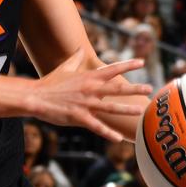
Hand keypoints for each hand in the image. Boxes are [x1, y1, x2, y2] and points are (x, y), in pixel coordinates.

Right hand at [32, 55, 151, 138]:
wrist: (36, 97)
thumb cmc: (50, 82)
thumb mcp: (64, 67)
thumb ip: (75, 58)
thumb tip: (80, 47)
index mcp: (88, 77)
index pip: (112, 69)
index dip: (128, 65)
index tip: (142, 62)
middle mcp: (90, 89)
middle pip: (117, 88)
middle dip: (134, 88)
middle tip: (149, 88)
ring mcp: (85, 104)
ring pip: (111, 108)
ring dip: (127, 109)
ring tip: (140, 111)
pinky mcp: (79, 117)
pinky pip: (97, 126)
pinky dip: (108, 133)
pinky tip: (118, 139)